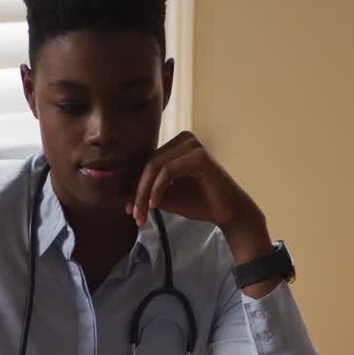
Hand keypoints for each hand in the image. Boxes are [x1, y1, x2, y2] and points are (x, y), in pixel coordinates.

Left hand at [130, 131, 271, 257]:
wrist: (228, 213)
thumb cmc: (200, 203)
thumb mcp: (167, 197)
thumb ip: (148, 193)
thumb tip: (124, 199)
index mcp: (176, 145)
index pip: (147, 163)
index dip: (135, 187)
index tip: (129, 210)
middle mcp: (184, 139)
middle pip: (148, 164)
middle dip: (138, 192)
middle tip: (134, 215)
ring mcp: (192, 145)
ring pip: (154, 167)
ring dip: (144, 193)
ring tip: (142, 214)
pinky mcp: (199, 156)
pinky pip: (167, 171)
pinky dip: (157, 189)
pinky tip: (155, 205)